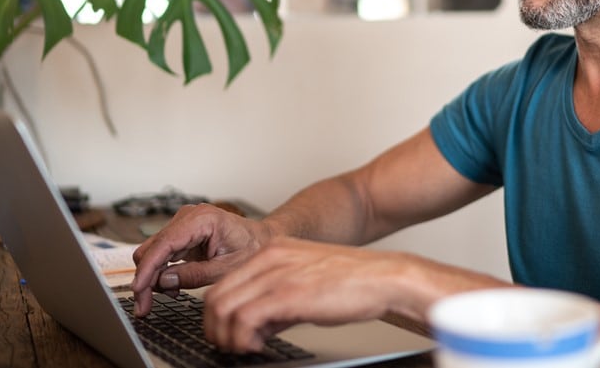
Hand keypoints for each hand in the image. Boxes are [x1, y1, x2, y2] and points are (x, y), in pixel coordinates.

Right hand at [130, 203, 272, 316]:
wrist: (261, 239)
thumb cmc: (251, 248)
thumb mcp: (226, 268)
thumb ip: (194, 275)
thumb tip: (163, 281)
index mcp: (202, 219)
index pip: (164, 244)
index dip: (147, 269)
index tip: (138, 291)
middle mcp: (188, 217)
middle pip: (151, 248)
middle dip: (146, 278)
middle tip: (145, 307)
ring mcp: (182, 224)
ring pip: (152, 252)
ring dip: (154, 277)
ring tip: (170, 296)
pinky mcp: (181, 234)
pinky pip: (161, 254)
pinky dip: (162, 273)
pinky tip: (173, 287)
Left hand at [200, 237, 423, 352]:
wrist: (384, 277)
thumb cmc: (352, 281)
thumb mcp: (305, 282)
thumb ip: (277, 299)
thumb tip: (257, 325)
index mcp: (271, 252)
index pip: (222, 285)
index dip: (218, 316)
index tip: (229, 334)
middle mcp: (268, 258)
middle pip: (214, 298)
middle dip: (216, 329)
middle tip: (232, 346)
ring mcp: (276, 274)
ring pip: (222, 309)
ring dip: (227, 337)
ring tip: (247, 347)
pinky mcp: (287, 294)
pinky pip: (243, 319)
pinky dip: (243, 339)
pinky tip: (259, 345)